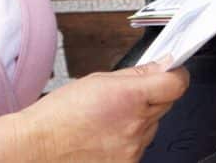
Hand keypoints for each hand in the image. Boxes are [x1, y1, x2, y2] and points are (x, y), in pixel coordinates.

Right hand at [15, 58, 188, 161]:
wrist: (38, 147)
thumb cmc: (59, 114)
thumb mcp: (97, 81)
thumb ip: (135, 74)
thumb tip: (161, 65)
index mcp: (130, 97)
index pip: (175, 84)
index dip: (176, 75)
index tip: (172, 72)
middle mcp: (136, 126)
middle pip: (164, 105)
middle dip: (151, 98)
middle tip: (124, 98)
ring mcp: (133, 150)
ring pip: (150, 128)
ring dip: (138, 121)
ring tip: (107, 120)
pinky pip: (139, 148)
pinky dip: (127, 141)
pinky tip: (104, 137)